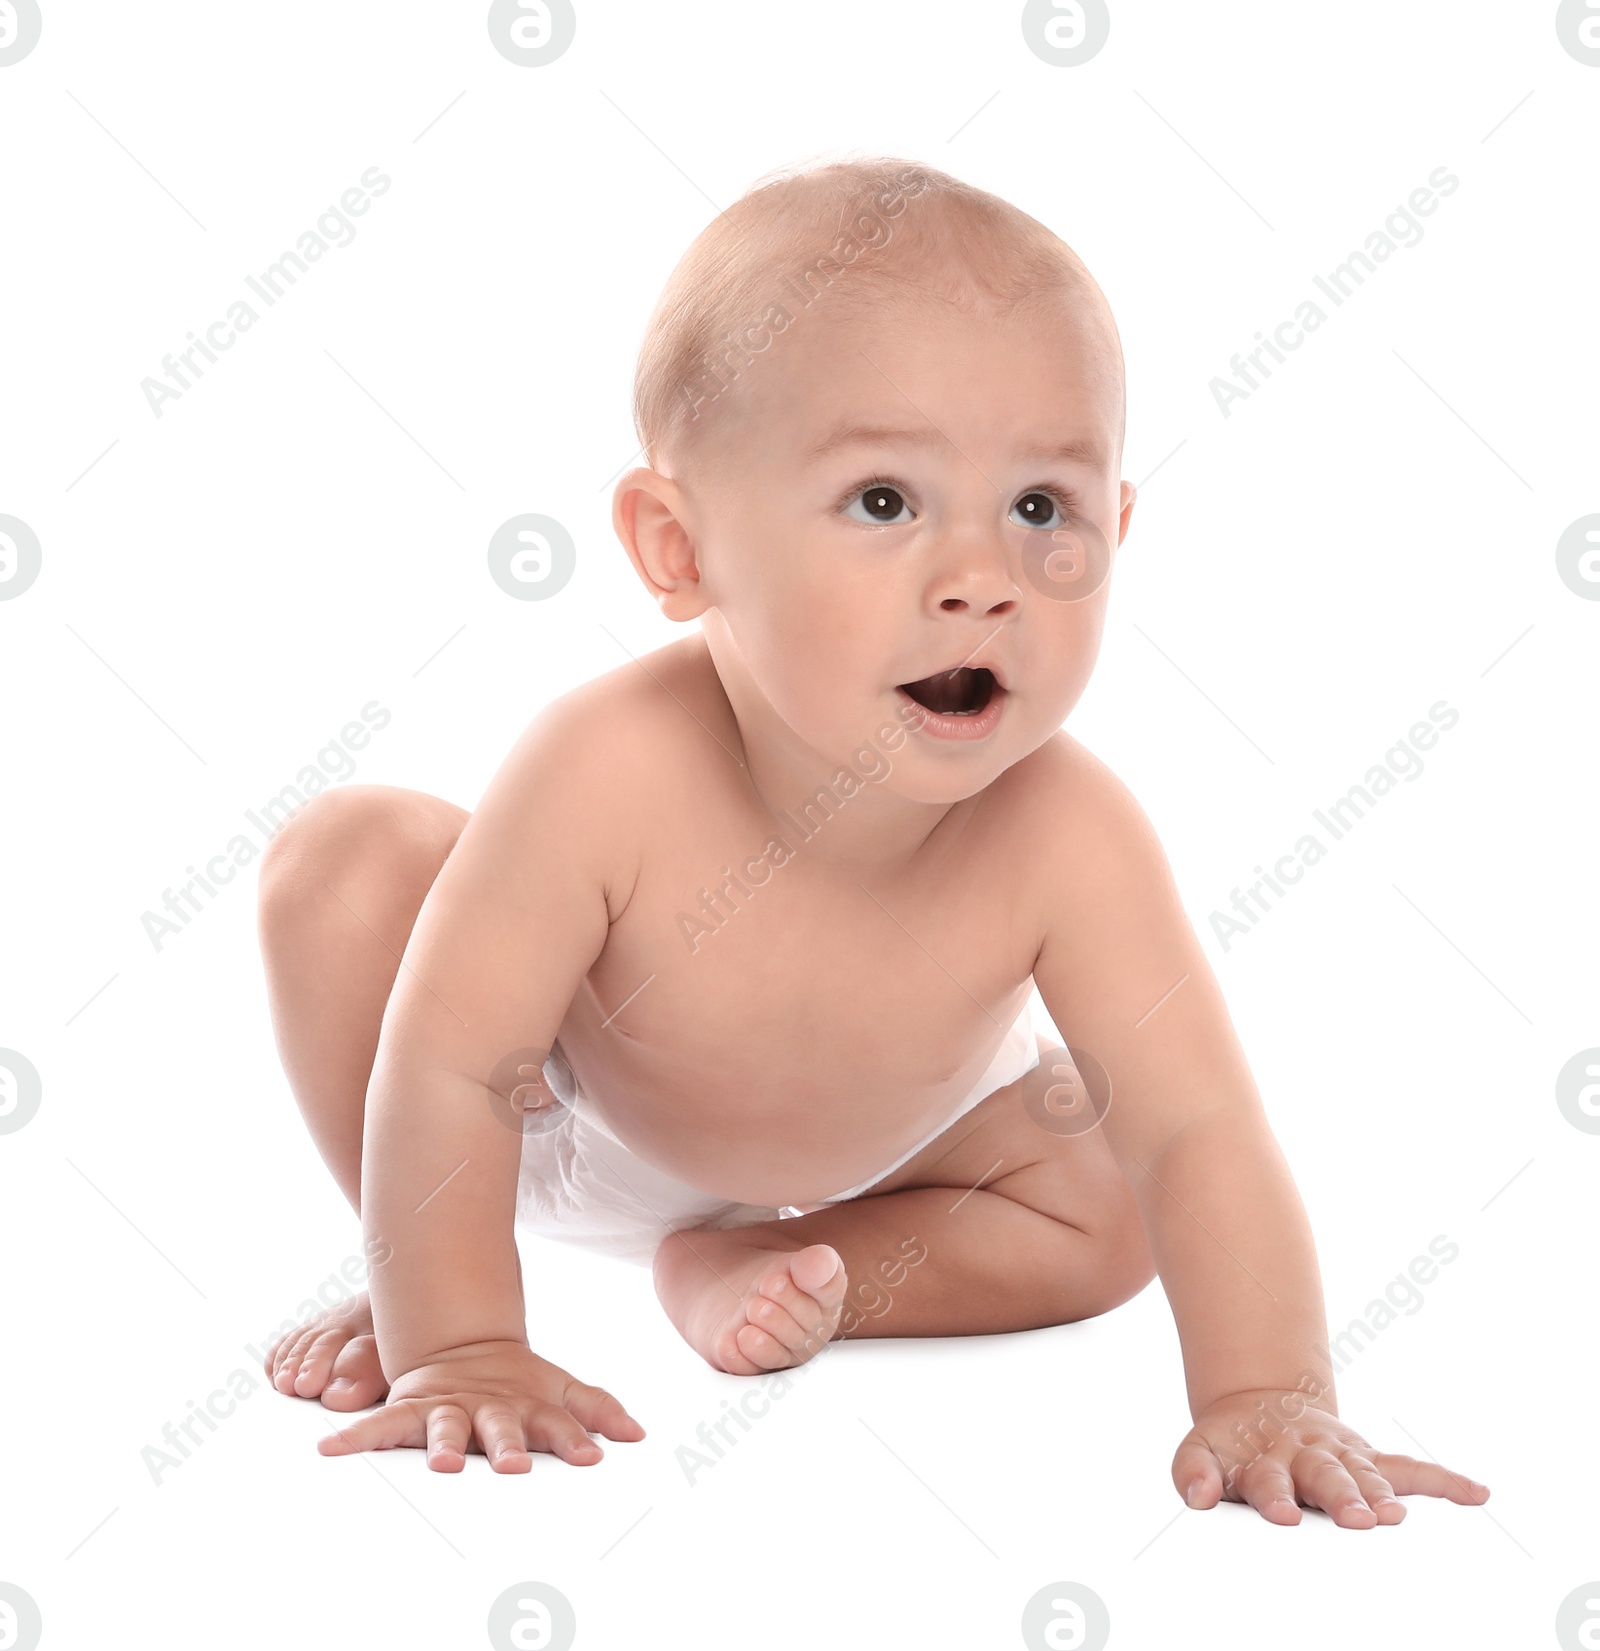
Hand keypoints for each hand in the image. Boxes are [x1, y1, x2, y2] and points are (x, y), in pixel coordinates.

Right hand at [316, 1340, 644, 1472]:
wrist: (462, 1344)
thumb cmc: (517, 1382)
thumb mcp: (561, 1390)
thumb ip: (598, 1408)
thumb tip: (639, 1433)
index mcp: (528, 1406)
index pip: (557, 1423)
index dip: (575, 1439)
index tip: (591, 1457)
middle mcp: (489, 1408)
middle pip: (500, 1427)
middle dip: (507, 1446)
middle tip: (514, 1465)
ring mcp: (449, 1408)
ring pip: (445, 1427)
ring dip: (444, 1444)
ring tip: (442, 1463)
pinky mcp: (412, 1409)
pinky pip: (381, 1424)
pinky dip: (355, 1435)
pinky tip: (330, 1448)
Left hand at [1172, 1389, 1488, 1526]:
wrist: (1258, 1405)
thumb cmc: (1231, 1444)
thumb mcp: (1200, 1450)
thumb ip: (1192, 1472)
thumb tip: (1196, 1499)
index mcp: (1264, 1457)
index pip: (1267, 1480)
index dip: (1273, 1497)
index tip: (1284, 1515)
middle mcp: (1307, 1453)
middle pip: (1326, 1477)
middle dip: (1342, 1498)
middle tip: (1357, 1519)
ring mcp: (1341, 1455)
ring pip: (1367, 1475)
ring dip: (1383, 1494)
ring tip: (1398, 1515)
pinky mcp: (1367, 1459)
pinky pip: (1410, 1469)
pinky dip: (1443, 1480)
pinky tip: (1476, 1494)